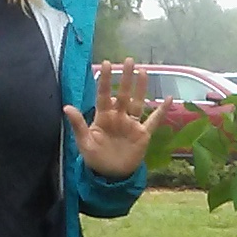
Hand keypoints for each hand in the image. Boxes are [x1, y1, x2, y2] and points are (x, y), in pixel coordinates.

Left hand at [64, 58, 162, 176]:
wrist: (111, 176)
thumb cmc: (95, 158)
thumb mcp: (84, 143)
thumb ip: (78, 124)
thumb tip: (66, 107)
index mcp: (103, 117)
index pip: (103, 95)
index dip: (104, 80)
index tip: (106, 64)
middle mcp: (118, 117)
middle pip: (122, 94)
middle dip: (125, 78)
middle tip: (128, 61)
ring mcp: (131, 124)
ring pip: (137, 102)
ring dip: (140, 88)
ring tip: (143, 71)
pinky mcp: (143, 134)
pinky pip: (153, 120)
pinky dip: (162, 110)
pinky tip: (169, 99)